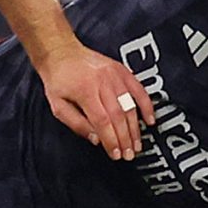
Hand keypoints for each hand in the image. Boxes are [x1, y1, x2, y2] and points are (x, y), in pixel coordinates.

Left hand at [39, 43, 153, 160]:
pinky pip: (139, 90)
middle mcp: (102, 81)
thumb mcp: (57, 106)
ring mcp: (115, 75)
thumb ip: (76, 124)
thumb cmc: (58, 79)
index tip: (115, 154)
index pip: (102, 121)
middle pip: (118, 115)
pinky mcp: (123, 70)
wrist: (62, 52)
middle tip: (129, 155)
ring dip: (136, 128)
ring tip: (137, 145)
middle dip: (125, 139)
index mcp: (85, 90)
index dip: (111, 140)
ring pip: (130, 105)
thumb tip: (96, 139)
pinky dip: (147, 105)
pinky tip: (150, 120)